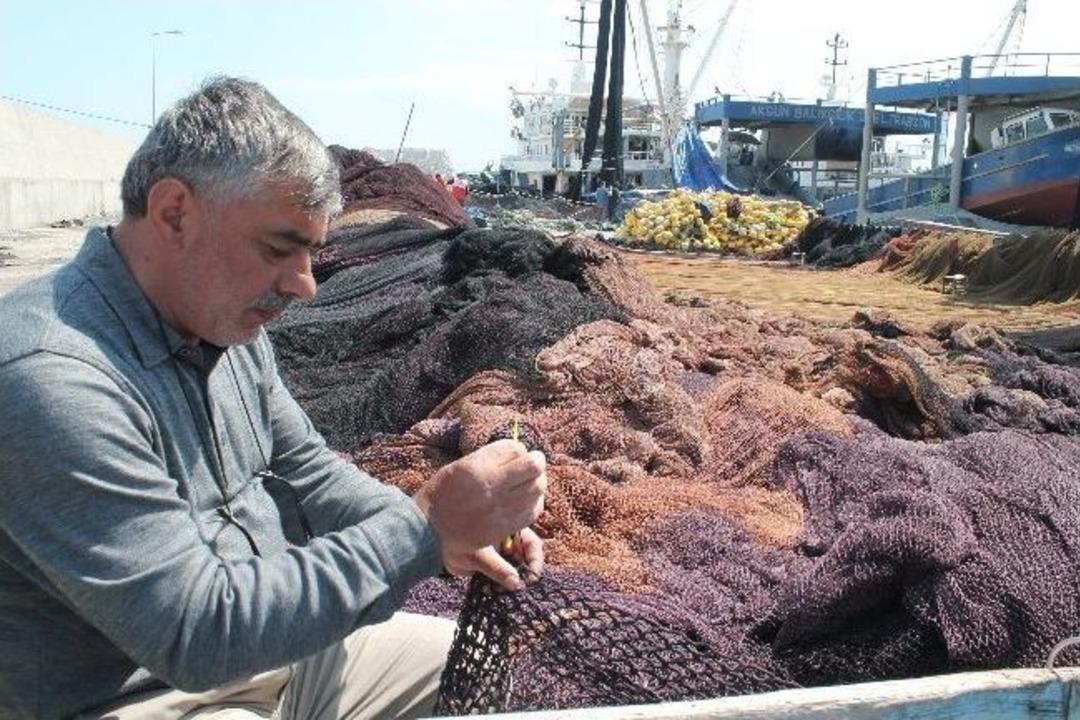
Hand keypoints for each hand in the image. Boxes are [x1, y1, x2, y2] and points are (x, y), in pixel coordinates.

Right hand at [413, 439, 545, 590]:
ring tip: (527, 483)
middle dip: (535, 463)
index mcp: (477, 468)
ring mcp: (500, 509)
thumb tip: (519, 451)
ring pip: (537, 489)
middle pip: (533, 467)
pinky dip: (534, 502)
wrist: (429, 529)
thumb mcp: (460, 466)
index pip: (515, 448)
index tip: (516, 454)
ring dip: (537, 482)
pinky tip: (525, 501)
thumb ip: (490, 458)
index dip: (519, 450)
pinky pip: (532, 511)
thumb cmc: (442, 493)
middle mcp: (491, 487)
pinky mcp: (504, 527)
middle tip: (530, 465)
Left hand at [443, 528, 544, 591]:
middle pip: (525, 559)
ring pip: (514, 570)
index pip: (532, 543)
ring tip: (501, 591)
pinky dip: (499, 585)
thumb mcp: (479, 555)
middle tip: (517, 588)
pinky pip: (501, 577)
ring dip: (511, 582)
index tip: (532, 577)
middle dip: (523, 574)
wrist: (432, 543)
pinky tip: (491, 590)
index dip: (535, 560)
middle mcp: (507, 542)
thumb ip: (498, 569)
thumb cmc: (455, 539)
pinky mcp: (490, 565)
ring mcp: (499, 553)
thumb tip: (517, 584)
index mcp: (508, 530)